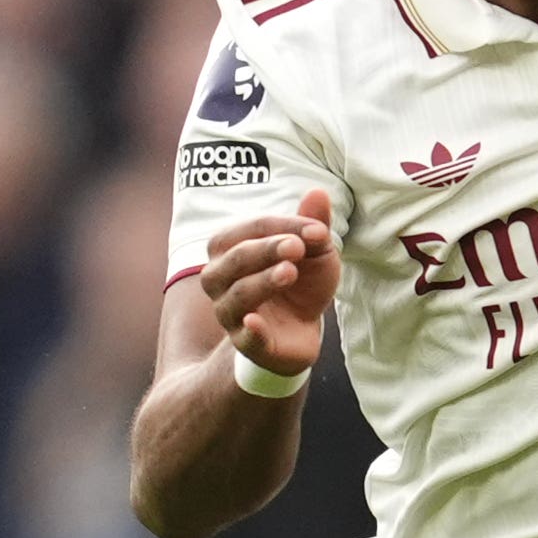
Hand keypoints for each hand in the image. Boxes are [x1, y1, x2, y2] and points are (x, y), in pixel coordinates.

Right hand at [200, 187, 339, 385]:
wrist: (302, 328)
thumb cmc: (299, 281)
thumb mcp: (313, 251)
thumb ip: (312, 225)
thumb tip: (318, 193)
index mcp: (229, 247)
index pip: (251, 229)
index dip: (284, 227)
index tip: (318, 231)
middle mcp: (219, 277)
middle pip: (236, 258)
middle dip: (266, 249)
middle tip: (297, 246)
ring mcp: (229, 312)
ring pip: (238, 295)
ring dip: (263, 281)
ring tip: (289, 272)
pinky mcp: (246, 343)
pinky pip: (243, 337)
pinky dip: (249, 329)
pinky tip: (256, 321)